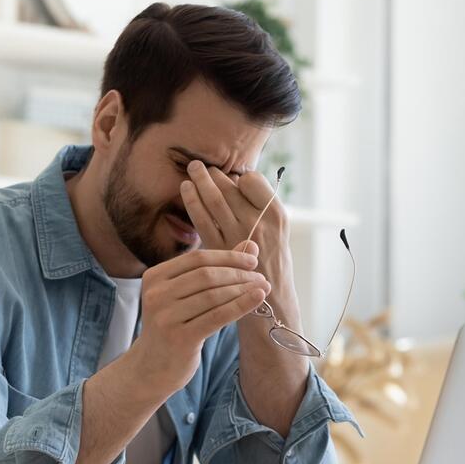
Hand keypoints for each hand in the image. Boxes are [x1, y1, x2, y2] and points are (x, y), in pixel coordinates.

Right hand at [129, 243, 270, 393]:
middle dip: (238, 273)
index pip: (197, 258)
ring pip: (214, 295)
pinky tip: (258, 299)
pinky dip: (241, 305)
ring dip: (243, 289)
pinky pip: (217, 316)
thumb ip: (215, 269)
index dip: (228, 257)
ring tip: (263, 288)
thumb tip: (251, 246)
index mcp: (154, 276)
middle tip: (260, 276)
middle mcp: (156, 294)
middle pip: (206, 275)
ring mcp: (165, 316)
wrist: (152, 367)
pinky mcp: (179, 337)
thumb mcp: (188, 295)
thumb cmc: (175, 325)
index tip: (252, 260)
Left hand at [180, 161, 291, 292]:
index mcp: (276, 215)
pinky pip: (202, 220)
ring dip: (200, 181)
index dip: (240, 176)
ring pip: (214, 200)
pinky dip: (192, 201)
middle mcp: (258, 224)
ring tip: (192, 169)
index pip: (253, 181)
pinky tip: (186, 190)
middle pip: (230, 189)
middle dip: (213, 174)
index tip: (233, 176)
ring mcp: (238, 237)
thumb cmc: (273, 261)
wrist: (270, 298)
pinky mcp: (219, 250)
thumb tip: (237, 179)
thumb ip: (261, 207)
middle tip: (200, 165)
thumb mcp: (278, 230)